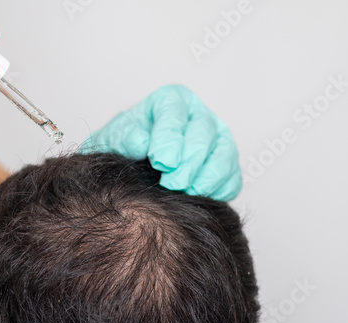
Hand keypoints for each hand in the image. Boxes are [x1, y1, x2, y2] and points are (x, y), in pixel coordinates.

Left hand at [81, 84, 241, 200]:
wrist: (129, 165)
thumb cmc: (123, 146)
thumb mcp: (116, 137)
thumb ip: (127, 136)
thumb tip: (141, 141)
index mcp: (170, 100)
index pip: (175, 113)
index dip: (170, 137)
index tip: (160, 161)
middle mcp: (197, 115)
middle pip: (203, 133)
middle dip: (189, 160)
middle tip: (171, 182)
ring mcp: (215, 138)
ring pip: (224, 153)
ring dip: (208, 175)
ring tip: (188, 191)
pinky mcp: (224, 164)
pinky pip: (232, 176)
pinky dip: (221, 188)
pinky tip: (202, 196)